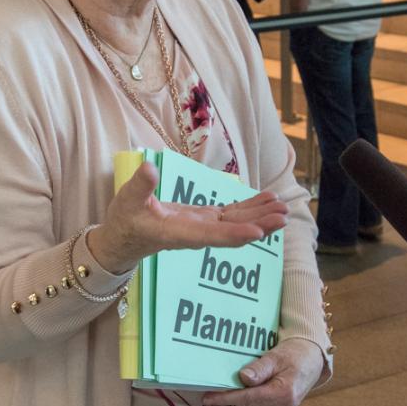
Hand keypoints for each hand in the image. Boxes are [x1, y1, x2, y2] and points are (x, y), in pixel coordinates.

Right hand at [88, 161, 287, 274]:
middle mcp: (196, 233)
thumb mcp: (127, 201)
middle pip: (233, 232)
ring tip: (284, 207)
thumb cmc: (124, 221)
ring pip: (236, 223)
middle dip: (259, 225)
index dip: (235, 235)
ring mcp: (202, 227)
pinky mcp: (204, 220)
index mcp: (179, 232)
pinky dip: (249, 208)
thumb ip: (140, 186)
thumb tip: (149, 167)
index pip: (211, 236)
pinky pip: (231, 215)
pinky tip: (267, 201)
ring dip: (260, 216)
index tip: (258, 233)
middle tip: (284, 216)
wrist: (122, 239)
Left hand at [202, 338, 324, 405]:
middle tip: (216, 385)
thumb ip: (260, 368)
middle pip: (245, 405)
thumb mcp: (276, 356)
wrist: (311, 362)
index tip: (207, 397)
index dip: (225, 398)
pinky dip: (247, 402)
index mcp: (282, 394)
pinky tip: (246, 391)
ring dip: (239, 400)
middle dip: (230, 397)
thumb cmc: (293, 355)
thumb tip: (243, 377)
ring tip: (234, 385)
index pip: (247, 398)